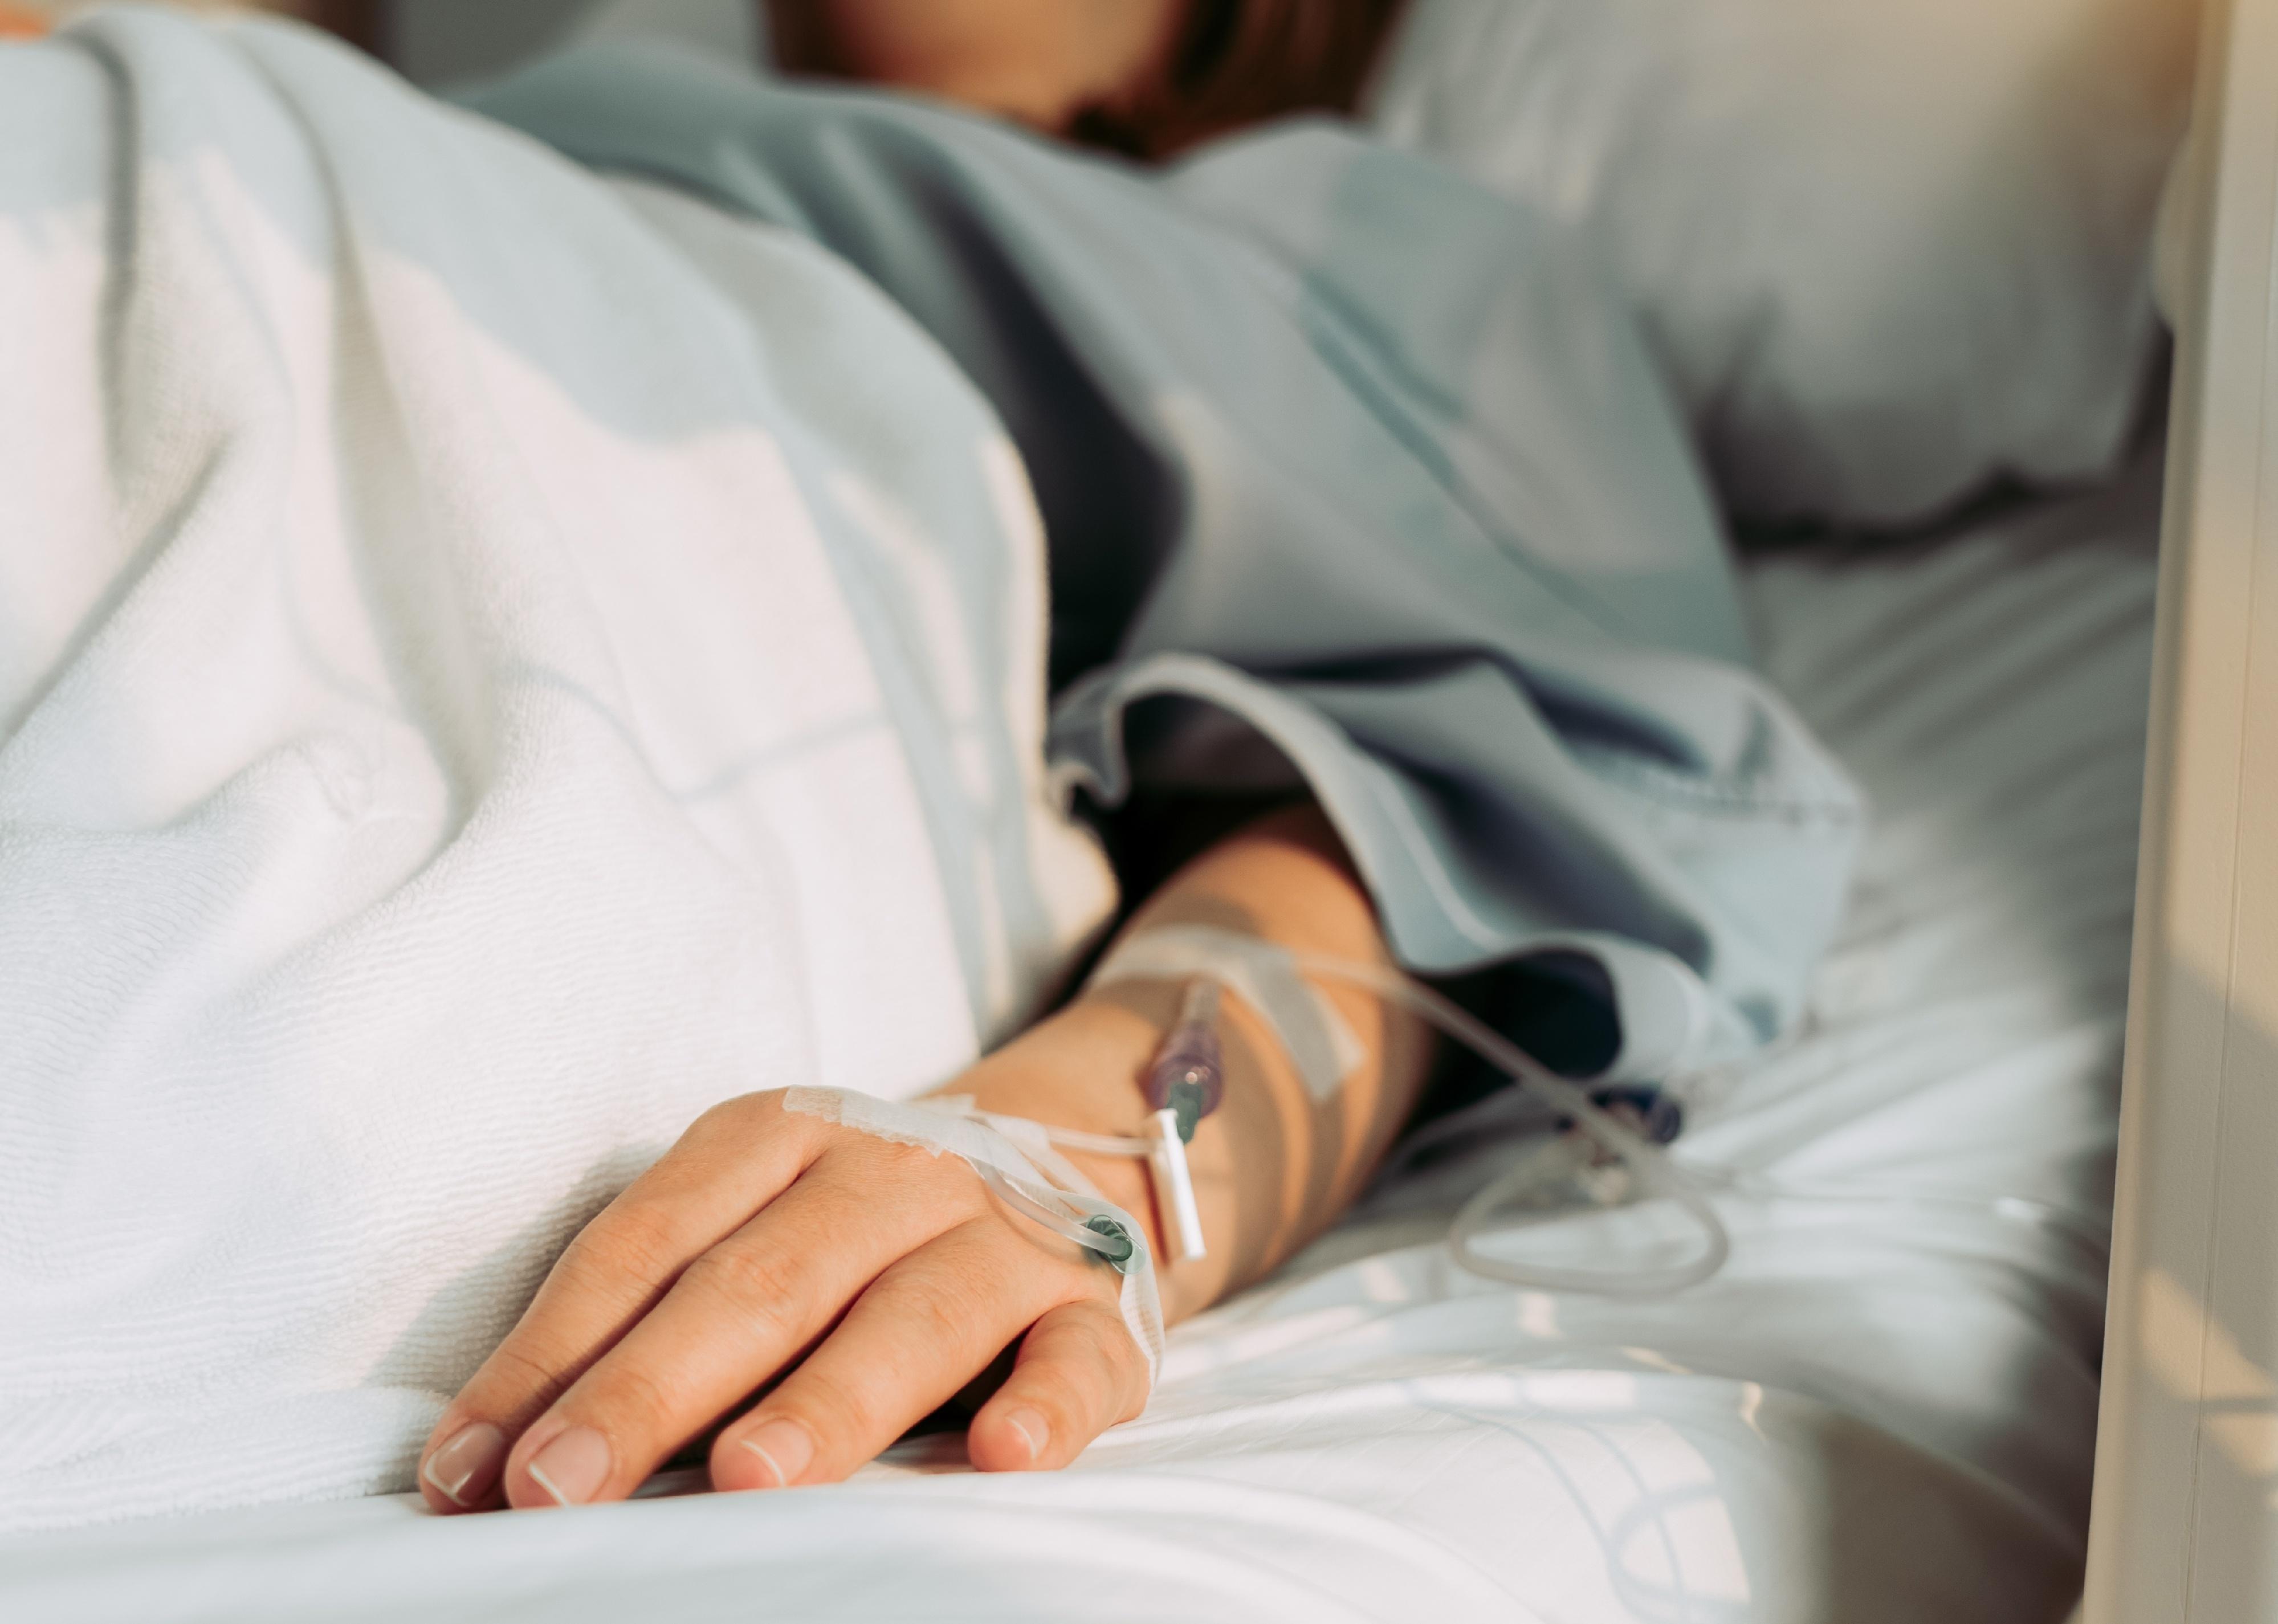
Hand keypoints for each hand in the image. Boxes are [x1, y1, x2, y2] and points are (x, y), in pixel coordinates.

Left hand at [415, 1088, 1149, 1511]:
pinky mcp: (1098, 1310)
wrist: (1073, 1155)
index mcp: (783, 1137)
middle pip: (763, 1281)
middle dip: (650, 1390)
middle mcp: (894, 1172)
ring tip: (750, 1478)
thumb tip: (490, 1459)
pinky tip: (1004, 1452)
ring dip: (829, 1401)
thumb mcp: (754, 1224)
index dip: (553, 1351)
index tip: (469, 1468)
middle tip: (560, 1488)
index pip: (646, 1241)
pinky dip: (1049, 1403)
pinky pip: (1077, 1356)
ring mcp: (1005, 1238)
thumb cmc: (860, 1229)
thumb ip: (646, 1318)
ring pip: (914, 1319)